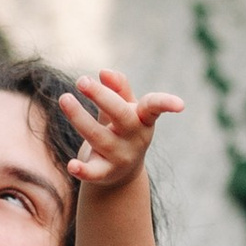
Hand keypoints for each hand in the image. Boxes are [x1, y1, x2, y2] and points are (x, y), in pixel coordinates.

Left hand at [60, 68, 182, 193]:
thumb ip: (118, 87)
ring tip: (64, 98)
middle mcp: (135, 138)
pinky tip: (72, 165)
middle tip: (81, 81)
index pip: (154, 107)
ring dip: (80, 118)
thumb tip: (104, 72)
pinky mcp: (105, 173)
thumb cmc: (123, 128)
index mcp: (143, 118)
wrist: (121, 170)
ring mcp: (121, 157)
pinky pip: (93, 172)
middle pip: (120, 116)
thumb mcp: (125, 107)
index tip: (181, 105)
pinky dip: (82, 170)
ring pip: (99, 137)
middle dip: (102, 97)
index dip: (167, 104)